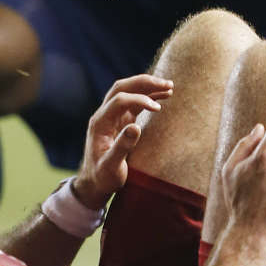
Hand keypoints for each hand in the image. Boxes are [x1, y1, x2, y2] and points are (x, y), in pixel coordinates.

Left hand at [74, 74, 173, 207]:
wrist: (95, 182)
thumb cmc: (102, 176)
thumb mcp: (111, 166)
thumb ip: (122, 147)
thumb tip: (136, 127)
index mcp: (100, 123)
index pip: (119, 100)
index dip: (139, 100)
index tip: (157, 109)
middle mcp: (104, 115)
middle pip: (122, 88)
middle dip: (144, 83)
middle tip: (167, 84)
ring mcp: (113, 116)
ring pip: (129, 91)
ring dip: (148, 86)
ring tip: (170, 86)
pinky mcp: (121, 120)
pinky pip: (135, 102)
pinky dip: (149, 96)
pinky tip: (163, 96)